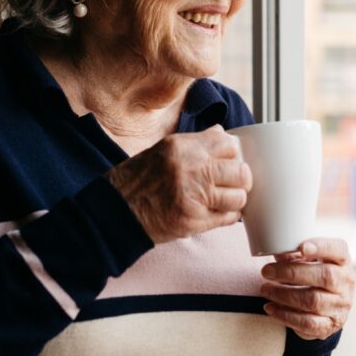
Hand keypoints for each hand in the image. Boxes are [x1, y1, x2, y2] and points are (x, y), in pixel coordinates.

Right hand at [107, 125, 251, 242]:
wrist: (115, 212)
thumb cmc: (137, 180)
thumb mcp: (162, 150)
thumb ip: (195, 143)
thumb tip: (223, 134)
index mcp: (182, 146)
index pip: (228, 144)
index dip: (233, 155)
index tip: (229, 162)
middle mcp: (191, 168)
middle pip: (240, 171)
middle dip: (239, 179)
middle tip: (231, 184)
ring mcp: (194, 196)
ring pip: (238, 197)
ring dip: (234, 200)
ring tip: (222, 200)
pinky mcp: (194, 221)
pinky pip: (228, 218)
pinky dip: (227, 217)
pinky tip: (216, 213)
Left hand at [260, 238, 354, 340]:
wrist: (329, 304)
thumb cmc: (314, 273)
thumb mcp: (309, 259)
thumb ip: (294, 253)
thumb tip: (276, 249)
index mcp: (342, 260)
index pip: (338, 250)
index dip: (321, 248)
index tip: (302, 247)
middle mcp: (346, 282)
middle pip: (325, 276)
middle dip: (291, 273)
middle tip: (266, 271)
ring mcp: (340, 305)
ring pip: (313, 301)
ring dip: (284, 295)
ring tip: (265, 289)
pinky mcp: (330, 325)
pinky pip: (308, 323)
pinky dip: (285, 315)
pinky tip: (270, 308)